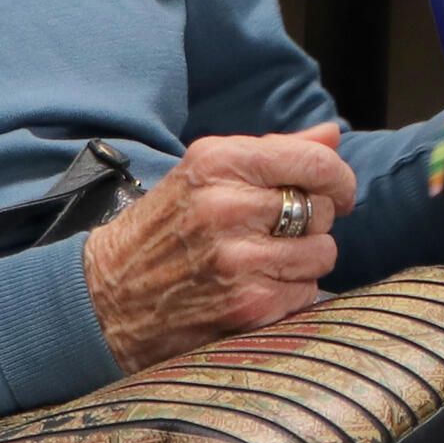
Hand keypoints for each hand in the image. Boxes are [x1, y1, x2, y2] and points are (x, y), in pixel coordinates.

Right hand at [81, 124, 354, 369]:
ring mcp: (238, 260)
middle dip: (313, 219)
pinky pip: (306, 292)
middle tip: (279, 230)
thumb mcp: (204, 173)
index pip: (314, 161)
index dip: (338, 177)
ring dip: (305, 259)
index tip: (337, 191)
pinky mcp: (246, 306)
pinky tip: (256, 287)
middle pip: (322, 208)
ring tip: (267, 259)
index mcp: (216, 162)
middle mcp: (226, 207)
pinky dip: (291, 293)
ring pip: (322, 253)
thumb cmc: (163, 229)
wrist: (105, 299)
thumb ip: (273, 151)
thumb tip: (332, 136)